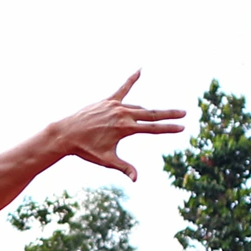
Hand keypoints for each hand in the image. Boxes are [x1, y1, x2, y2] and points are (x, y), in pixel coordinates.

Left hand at [51, 72, 184, 181]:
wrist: (66, 134)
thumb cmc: (86, 150)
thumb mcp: (106, 160)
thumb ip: (123, 168)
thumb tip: (136, 180)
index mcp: (125, 128)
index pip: (153, 129)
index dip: (169, 129)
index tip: (182, 128)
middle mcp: (122, 114)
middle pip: (151, 113)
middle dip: (169, 114)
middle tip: (184, 113)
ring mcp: (115, 105)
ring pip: (137, 107)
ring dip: (149, 112)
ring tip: (160, 115)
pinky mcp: (107, 100)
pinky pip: (122, 89)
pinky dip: (131, 80)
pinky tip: (140, 70)